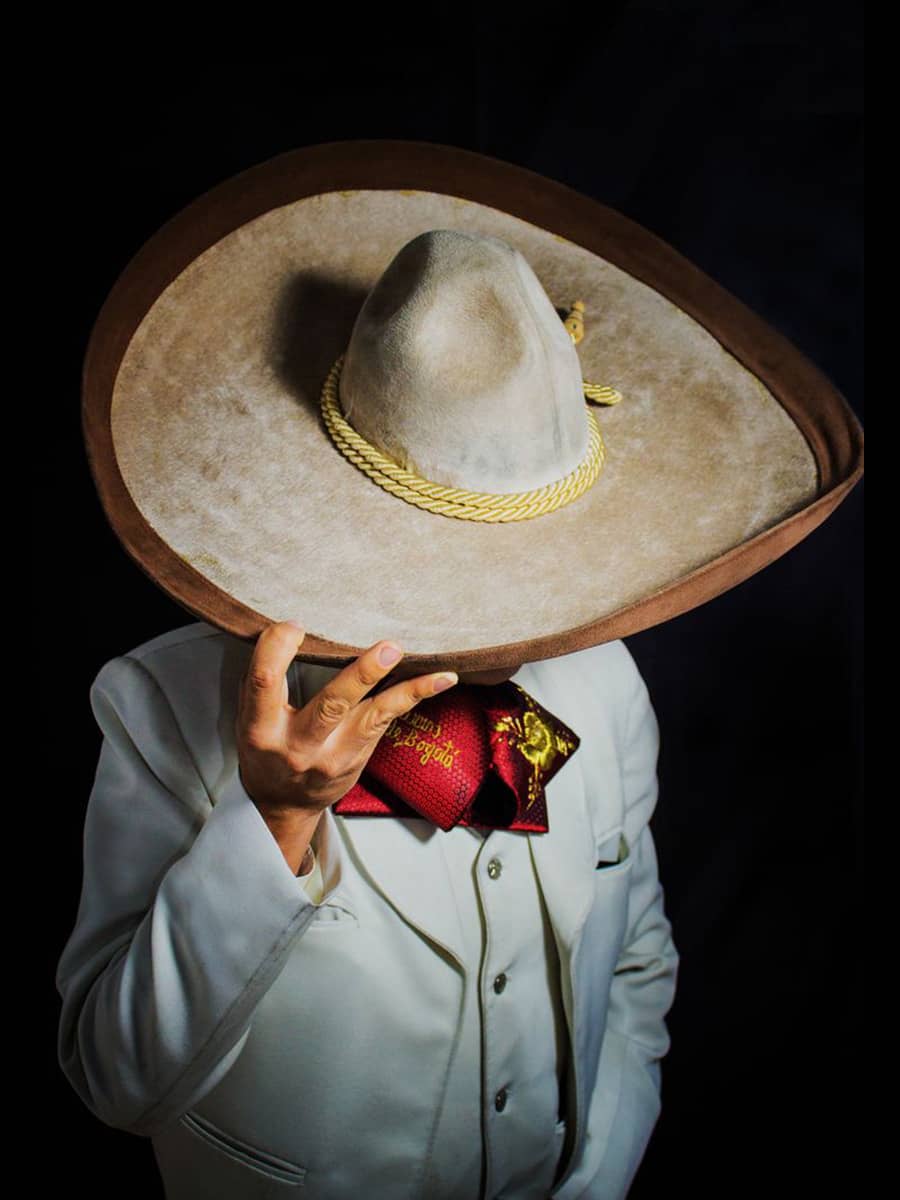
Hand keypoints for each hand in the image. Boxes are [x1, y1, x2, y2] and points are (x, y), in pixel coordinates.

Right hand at [235, 620, 458, 819]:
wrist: (282, 804)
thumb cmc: (265, 748)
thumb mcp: (249, 717)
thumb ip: (264, 683)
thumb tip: (284, 631)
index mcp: (260, 729)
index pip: (265, 682)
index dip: (277, 649)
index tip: (293, 626)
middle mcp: (298, 746)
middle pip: (331, 705)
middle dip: (362, 675)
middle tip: (389, 648)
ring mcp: (332, 756)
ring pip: (373, 718)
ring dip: (406, 691)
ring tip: (435, 671)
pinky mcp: (357, 757)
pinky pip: (387, 721)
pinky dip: (414, 696)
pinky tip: (441, 680)